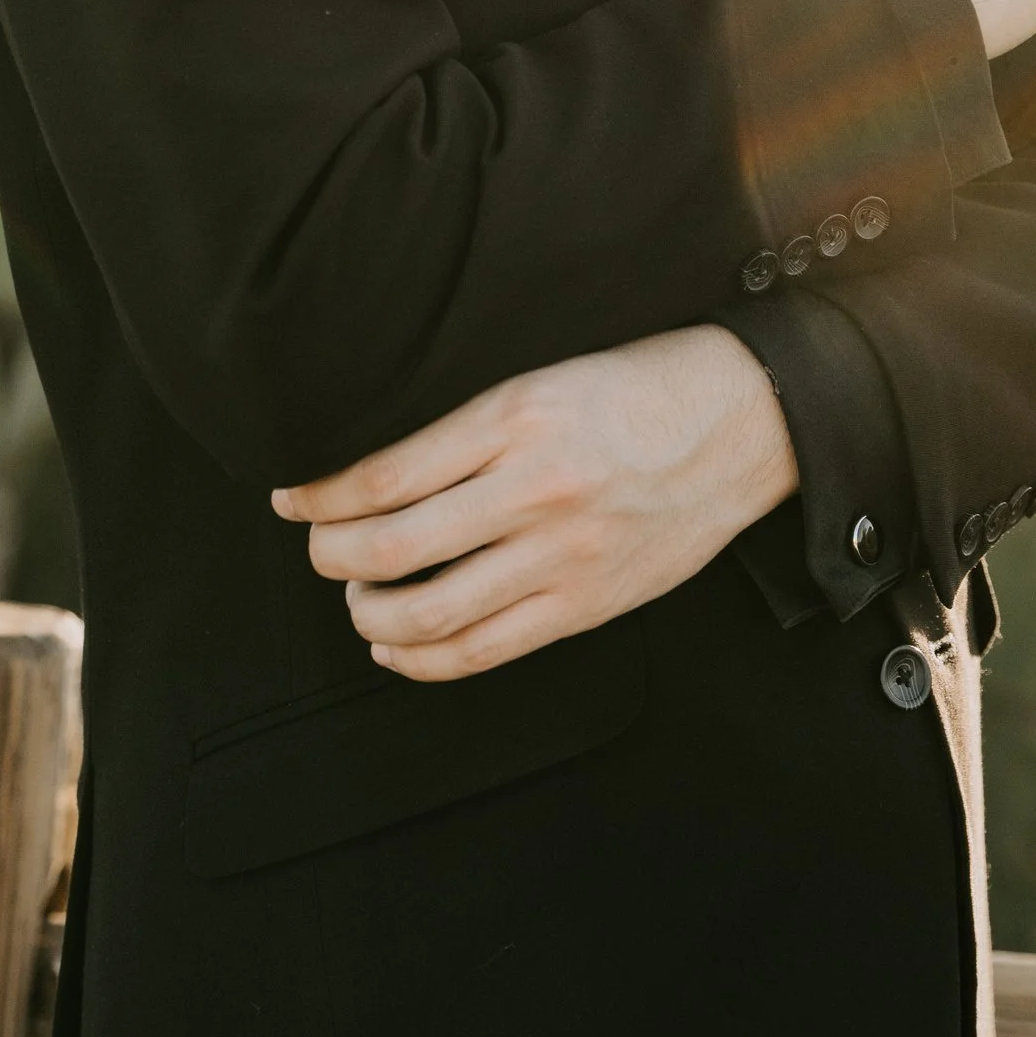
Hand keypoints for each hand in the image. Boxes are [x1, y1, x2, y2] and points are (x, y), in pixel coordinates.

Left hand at [271, 327, 797, 681]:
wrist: (744, 422)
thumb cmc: (640, 388)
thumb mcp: (544, 379)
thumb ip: (469, 428)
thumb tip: (378, 474)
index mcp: (516, 418)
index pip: (386, 474)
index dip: (321, 496)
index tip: (291, 499)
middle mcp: (534, 489)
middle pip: (394, 549)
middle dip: (334, 558)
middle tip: (319, 551)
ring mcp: (562, 555)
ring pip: (430, 612)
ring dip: (371, 613)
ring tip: (357, 597)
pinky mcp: (585, 604)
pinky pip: (484, 650)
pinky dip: (422, 658)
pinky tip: (396, 646)